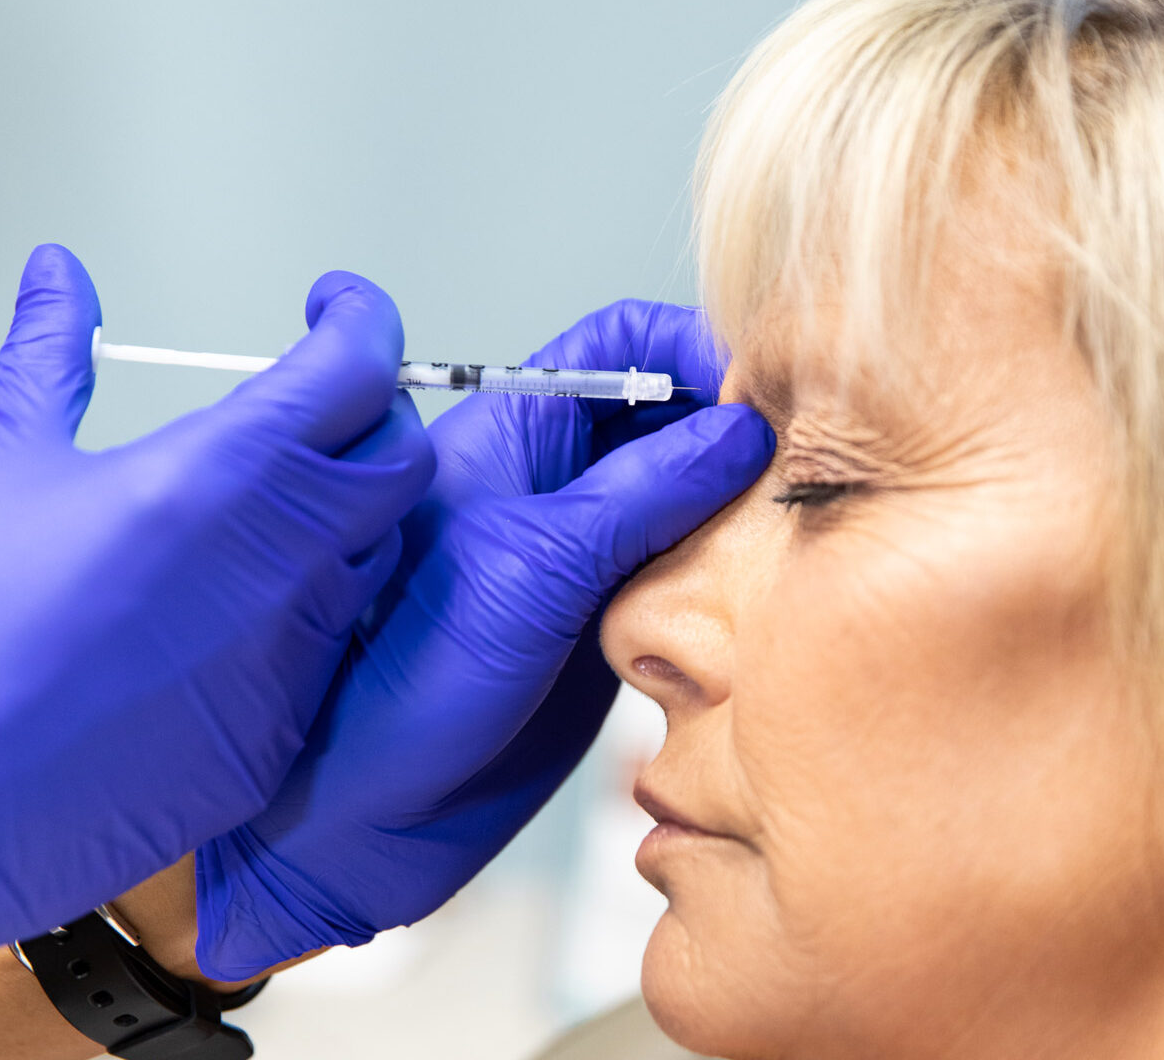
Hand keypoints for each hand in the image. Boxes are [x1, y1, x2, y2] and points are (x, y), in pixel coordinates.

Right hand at [0, 245, 434, 994]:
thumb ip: (47, 353)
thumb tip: (60, 275)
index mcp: (223, 475)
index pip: (361, 366)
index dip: (363, 319)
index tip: (336, 308)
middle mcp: (287, 563)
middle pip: (401, 459)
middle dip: (374, 414)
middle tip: (313, 404)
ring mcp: (296, 657)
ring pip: (376, 556)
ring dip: (344, 516)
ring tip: (262, 507)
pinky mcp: (283, 734)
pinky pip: (333, 648)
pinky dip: (308, 607)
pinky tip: (232, 608)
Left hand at [193, 300, 770, 977]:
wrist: (365, 819)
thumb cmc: (403, 686)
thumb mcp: (532, 567)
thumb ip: (641, 493)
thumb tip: (741, 429)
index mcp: (517, 435)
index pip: (623, 344)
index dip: (696, 349)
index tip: (763, 396)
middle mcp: (557, 485)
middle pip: (673, 414)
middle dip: (739, 427)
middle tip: (798, 471)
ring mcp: (586, 557)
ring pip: (693, 496)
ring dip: (745, 507)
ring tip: (788, 535)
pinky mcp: (608, 627)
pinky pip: (690, 574)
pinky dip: (733, 575)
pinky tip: (759, 598)